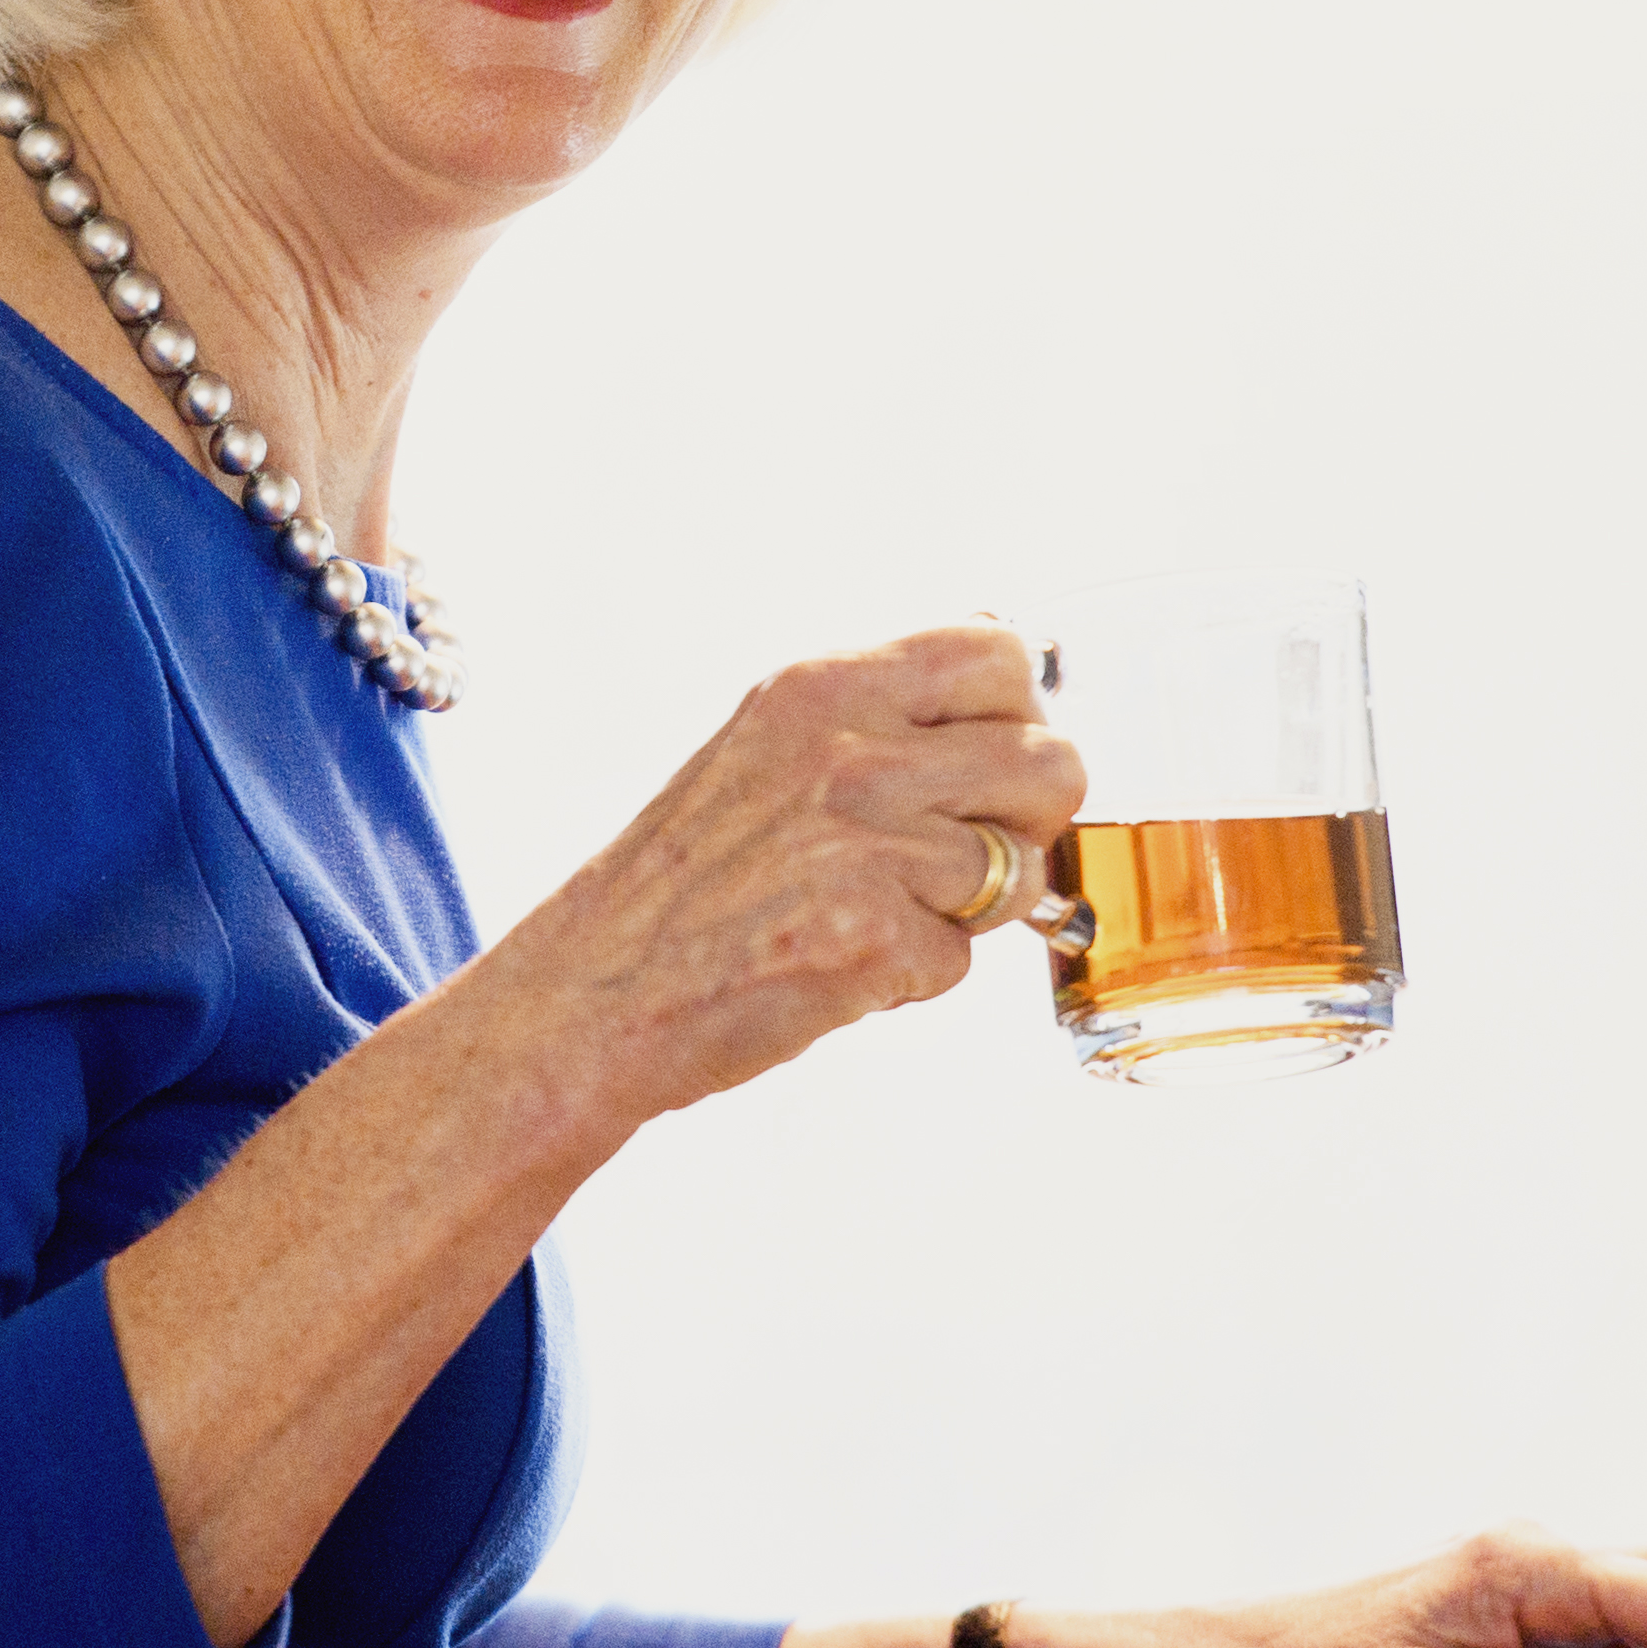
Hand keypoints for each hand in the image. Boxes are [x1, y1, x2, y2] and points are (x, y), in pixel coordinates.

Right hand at [472, 621, 1085, 1129]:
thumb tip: (1013, 698)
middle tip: (960, 855)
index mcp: (822, 687)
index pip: (1000, 653)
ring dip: (969, 909)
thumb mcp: (766, 749)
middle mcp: (850, 751)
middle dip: (1027, 821)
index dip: (1016, 717)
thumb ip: (876, 721)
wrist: (593, 994)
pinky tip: (840, 964)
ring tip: (879, 913)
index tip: (983, 762)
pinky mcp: (874, 939)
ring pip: (1024, 871)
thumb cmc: (681, 884)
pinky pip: (964, 960)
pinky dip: (914, 976)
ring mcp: (867, 845)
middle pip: (1052, 762)